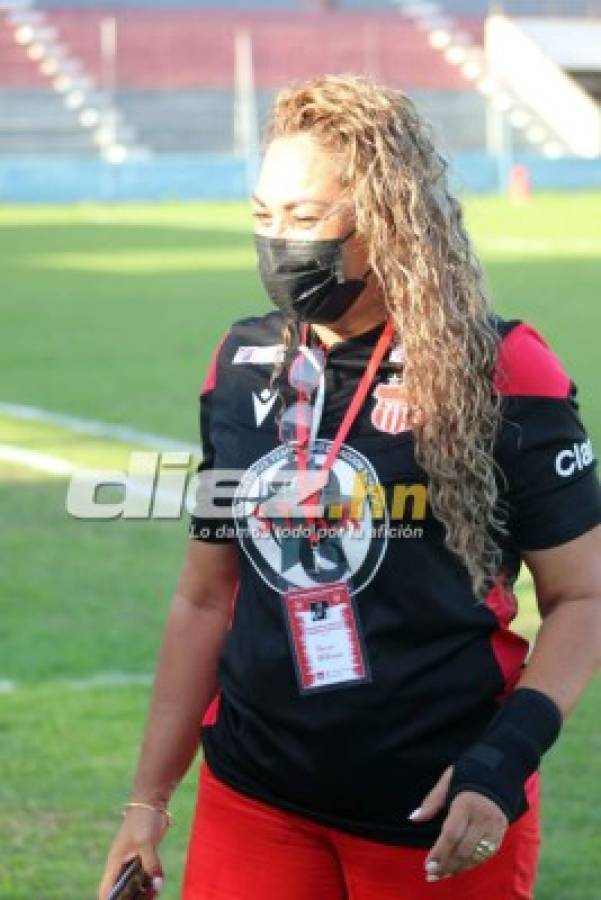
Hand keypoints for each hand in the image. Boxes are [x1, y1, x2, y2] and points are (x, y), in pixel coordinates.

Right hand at [97, 805, 167, 899]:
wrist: (153, 801)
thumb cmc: (143, 819)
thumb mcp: (146, 842)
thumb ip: (151, 863)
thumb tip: (157, 884)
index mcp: (115, 862)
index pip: (106, 890)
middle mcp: (121, 864)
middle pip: (121, 891)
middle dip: (129, 898)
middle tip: (144, 899)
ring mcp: (133, 860)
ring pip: (134, 884)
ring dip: (142, 892)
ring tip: (152, 894)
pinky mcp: (144, 856)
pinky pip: (145, 875)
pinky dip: (150, 882)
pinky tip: (158, 885)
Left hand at [409, 765, 508, 881]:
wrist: (501, 772)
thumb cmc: (468, 774)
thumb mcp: (448, 781)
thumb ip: (431, 801)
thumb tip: (413, 818)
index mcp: (466, 803)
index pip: (452, 833)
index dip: (439, 851)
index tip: (427, 864)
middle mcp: (482, 818)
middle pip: (463, 849)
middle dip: (446, 865)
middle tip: (430, 874)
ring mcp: (494, 828)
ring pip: (475, 856)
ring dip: (457, 869)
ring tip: (440, 876)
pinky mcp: (501, 834)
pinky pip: (485, 856)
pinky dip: (470, 865)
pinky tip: (457, 868)